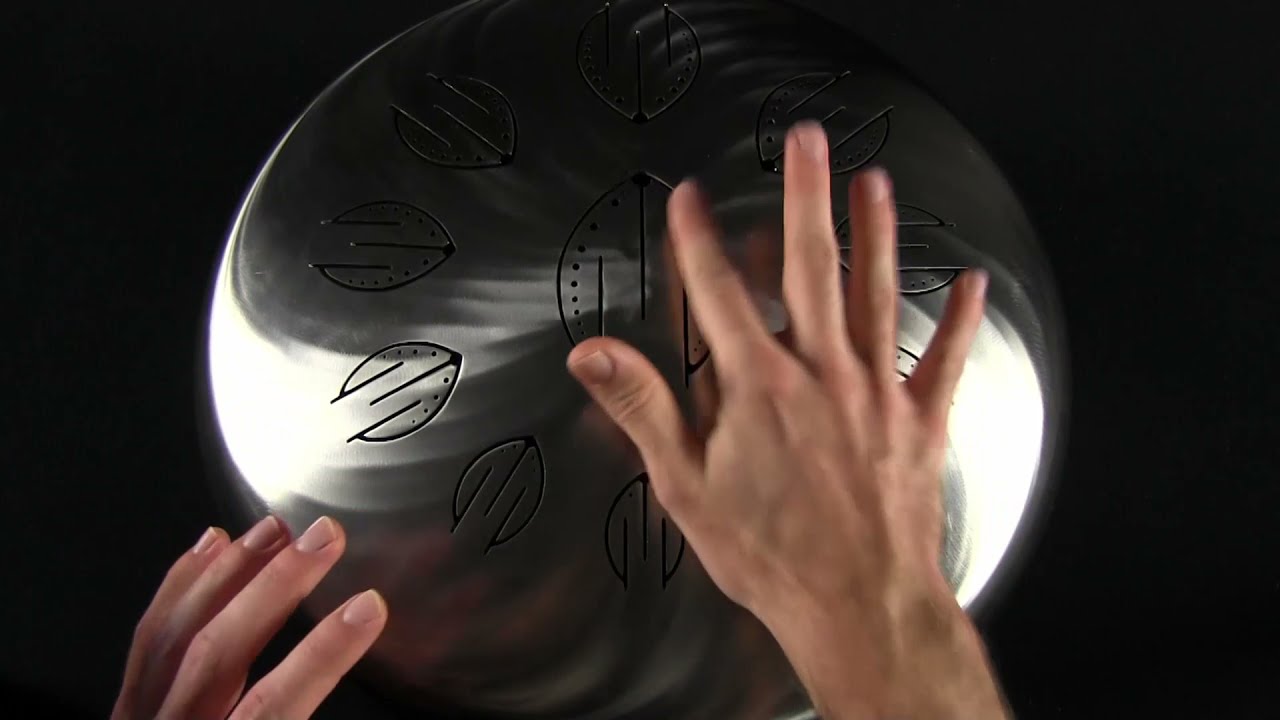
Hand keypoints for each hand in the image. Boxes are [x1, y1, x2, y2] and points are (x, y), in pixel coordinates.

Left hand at [112, 516, 387, 719]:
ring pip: (176, 634)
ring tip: (275, 530)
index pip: (272, 709)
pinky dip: (180, 584)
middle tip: (325, 539)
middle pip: (218, 653)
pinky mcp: (125, 709)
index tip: (370, 606)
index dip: (323, 654)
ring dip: (230, 572)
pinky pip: (146, 635)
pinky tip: (208, 547)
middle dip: (276, 587)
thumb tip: (368, 700)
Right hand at [567, 122, 1006, 718]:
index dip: (698, 239)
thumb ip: (644, 409)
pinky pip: (942, 359)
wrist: (860, 608)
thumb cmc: (773, 556)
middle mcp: (823, 374)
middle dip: (805, 196)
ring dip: (876, 232)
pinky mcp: (919, 422)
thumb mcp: (687, 488)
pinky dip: (958, 320)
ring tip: (873, 182)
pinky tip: (968, 283)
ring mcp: (877, 393)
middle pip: (811, 266)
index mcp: (760, 387)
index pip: (719, 292)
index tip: (688, 196)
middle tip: (806, 141)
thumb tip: (594, 354)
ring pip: (877, 293)